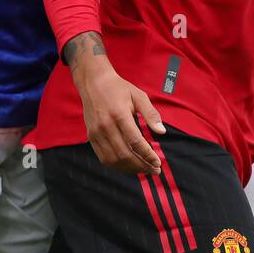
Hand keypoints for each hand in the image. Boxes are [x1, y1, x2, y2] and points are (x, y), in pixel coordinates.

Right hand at [67, 33, 165, 174]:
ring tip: (143, 170)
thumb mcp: (138, 96)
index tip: (158, 163)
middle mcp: (105, 125)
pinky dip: (117, 165)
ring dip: (130, 168)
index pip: (135, 141)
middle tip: (154, 170)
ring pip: (113, 159)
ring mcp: (96, 133)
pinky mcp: (91, 136)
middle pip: (124, 154)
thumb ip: (151, 114)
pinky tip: (128, 165)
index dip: (147, 155)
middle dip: (141, 165)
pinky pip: (103, 157)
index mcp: (119, 114)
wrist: (93, 82)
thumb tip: (162, 132)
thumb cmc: (118, 88)